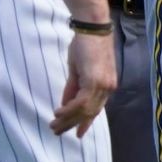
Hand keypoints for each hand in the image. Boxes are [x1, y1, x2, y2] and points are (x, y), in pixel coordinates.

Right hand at [50, 0, 116, 136]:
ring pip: (85, 110)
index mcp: (107, 85)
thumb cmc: (86, 45)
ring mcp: (103, 85)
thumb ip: (73, 88)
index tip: (77, 134)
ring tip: (54, 126)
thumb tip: (66, 104)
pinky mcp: (95, 80)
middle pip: (90, 112)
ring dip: (68, 120)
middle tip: (57, 132)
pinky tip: (58, 113)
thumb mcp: (78, 69)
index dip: (86, 122)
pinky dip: (69, 109)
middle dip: (72, 124)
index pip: (96, 109)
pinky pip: (81, 101)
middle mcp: (108, 87)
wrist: (92, 28)